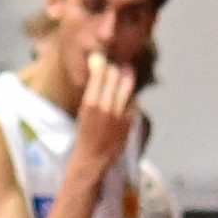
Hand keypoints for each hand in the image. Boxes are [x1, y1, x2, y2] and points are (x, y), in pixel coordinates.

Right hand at [68, 53, 138, 176]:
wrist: (92, 158)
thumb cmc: (84, 134)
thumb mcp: (83, 110)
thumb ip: (93, 92)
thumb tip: (100, 73)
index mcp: (90, 102)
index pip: (101, 73)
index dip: (105, 63)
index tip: (106, 59)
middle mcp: (106, 106)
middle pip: (116, 77)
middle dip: (118, 68)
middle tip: (121, 63)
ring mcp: (120, 114)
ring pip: (128, 87)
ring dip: (128, 78)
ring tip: (128, 71)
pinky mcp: (130, 122)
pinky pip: (134, 102)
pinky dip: (131, 96)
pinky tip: (129, 94)